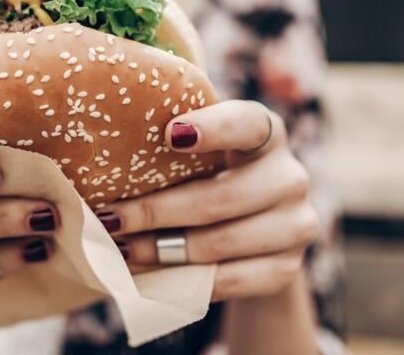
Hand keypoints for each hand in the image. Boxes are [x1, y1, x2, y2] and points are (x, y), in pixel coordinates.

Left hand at [94, 100, 317, 301]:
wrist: (259, 227)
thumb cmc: (213, 172)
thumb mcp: (203, 149)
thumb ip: (175, 138)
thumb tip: (108, 142)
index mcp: (267, 131)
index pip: (247, 123)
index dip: (213, 128)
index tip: (171, 134)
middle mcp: (290, 176)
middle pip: (220, 198)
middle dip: (157, 211)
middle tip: (110, 219)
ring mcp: (295, 225)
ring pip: (219, 243)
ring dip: (161, 249)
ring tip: (120, 248)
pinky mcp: (286, 269)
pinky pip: (229, 280)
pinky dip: (184, 279)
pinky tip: (149, 273)